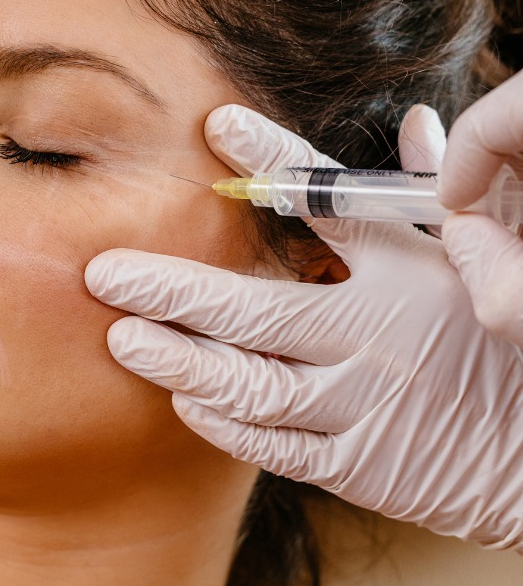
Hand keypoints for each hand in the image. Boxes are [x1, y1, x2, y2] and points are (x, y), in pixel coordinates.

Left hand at [85, 104, 522, 549]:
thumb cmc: (500, 339)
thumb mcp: (481, 258)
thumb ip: (431, 196)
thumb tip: (415, 123)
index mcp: (405, 270)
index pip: (330, 202)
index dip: (271, 161)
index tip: (217, 126)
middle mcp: (373, 331)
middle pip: (251, 308)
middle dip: (168, 288)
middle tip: (103, 274)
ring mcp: (361, 401)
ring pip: (246, 381)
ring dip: (176, 360)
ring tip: (121, 338)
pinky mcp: (356, 462)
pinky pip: (271, 441)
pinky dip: (220, 420)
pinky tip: (180, 399)